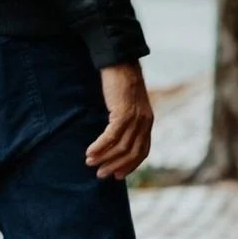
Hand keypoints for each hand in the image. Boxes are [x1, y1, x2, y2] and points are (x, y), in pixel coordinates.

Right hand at [85, 61, 154, 180]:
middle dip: (116, 165)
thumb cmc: (120, 84)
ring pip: (121, 147)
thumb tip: (114, 139)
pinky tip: (90, 152)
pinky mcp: (123, 112)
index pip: (143, 151)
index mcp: (147, 122)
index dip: (130, 165)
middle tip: (101, 174)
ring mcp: (135, 118)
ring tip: (91, 163)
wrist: (120, 63)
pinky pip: (111, 136)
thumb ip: (126, 121)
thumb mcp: (127, 105)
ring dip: (105, 157)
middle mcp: (144, 122)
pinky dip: (100, 146)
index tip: (118, 175)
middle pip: (132, 152)